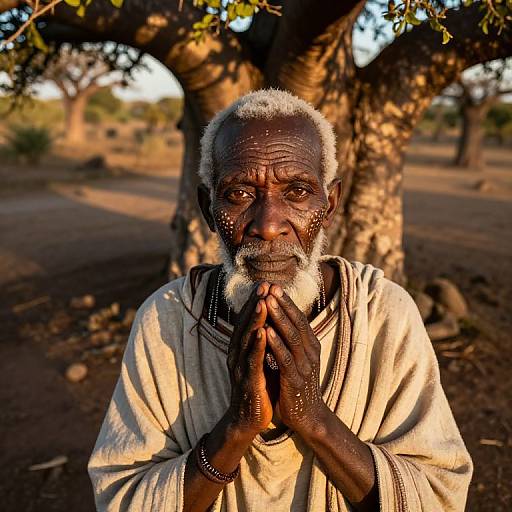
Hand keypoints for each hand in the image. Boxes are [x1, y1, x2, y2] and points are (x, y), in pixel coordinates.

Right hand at [226, 283, 272, 436]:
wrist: (247, 421)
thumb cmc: (257, 387)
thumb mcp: (259, 360)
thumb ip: (262, 342)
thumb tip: (270, 320)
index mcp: (241, 348)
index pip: (248, 320)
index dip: (255, 301)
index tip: (265, 283)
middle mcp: (237, 354)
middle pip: (246, 324)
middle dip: (255, 303)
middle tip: (264, 284)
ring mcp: (240, 368)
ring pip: (247, 339)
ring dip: (255, 319)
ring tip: (263, 301)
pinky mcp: (247, 383)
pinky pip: (252, 361)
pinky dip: (257, 346)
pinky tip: (263, 332)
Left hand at [264, 285, 325, 433]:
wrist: (307, 416)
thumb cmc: (297, 384)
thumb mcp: (296, 358)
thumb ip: (289, 340)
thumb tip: (275, 318)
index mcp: (310, 346)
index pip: (299, 318)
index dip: (287, 302)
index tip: (274, 286)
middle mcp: (311, 353)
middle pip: (297, 323)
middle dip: (283, 304)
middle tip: (271, 287)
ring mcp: (305, 366)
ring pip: (292, 337)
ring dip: (279, 318)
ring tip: (266, 302)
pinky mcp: (295, 380)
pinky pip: (285, 358)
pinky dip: (275, 344)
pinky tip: (266, 332)